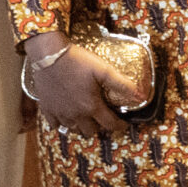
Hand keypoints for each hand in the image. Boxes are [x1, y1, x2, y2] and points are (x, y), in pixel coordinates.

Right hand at [22, 32, 138, 134]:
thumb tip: (141, 96)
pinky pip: (54, 125)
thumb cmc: (78, 61)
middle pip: (90, 131)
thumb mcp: (104, 70)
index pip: (110, 124)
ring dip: (81, 126)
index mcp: (91, 106)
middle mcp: (76, 114)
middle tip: (103, 119)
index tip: (123, 124)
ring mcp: (60, 113)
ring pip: (73, 129)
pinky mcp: (46, 108)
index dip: (119, 126)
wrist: (49, 55)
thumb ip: (122, 84)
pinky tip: (66, 116)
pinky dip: (62, 124)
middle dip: (99, 127)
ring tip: (86, 117)